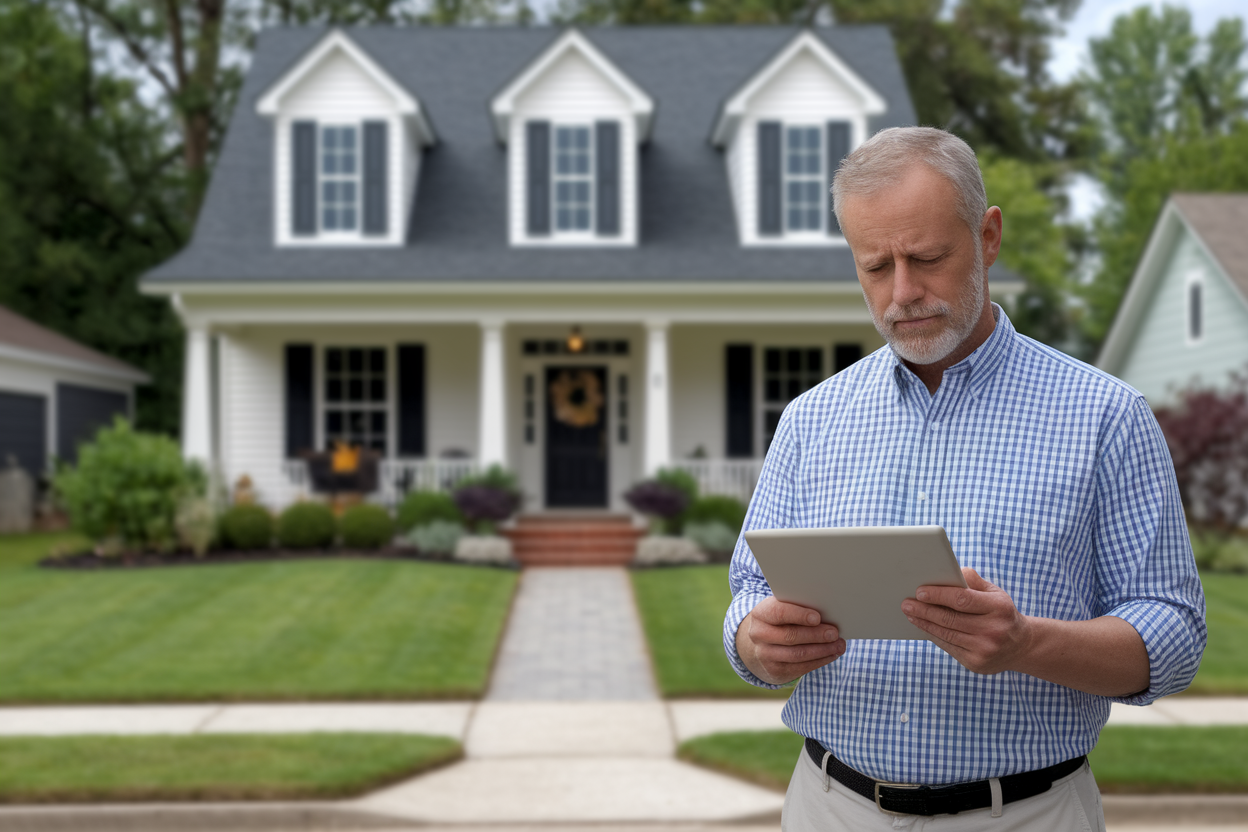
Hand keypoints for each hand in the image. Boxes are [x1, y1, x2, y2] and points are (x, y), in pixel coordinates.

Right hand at [736, 597, 845, 684]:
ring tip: (839, 645)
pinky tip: (832, 654)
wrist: (760, 644)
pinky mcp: (774, 671)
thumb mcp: (782, 609)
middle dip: (815, 635)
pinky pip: (800, 668)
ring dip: (822, 650)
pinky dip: (820, 661)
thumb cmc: (779, 621)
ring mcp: (764, 655)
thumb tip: (827, 613)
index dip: (799, 615)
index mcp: (761, 614)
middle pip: (790, 636)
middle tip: (834, 633)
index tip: (817, 617)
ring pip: (797, 654)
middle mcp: (759, 635)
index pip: (779, 613)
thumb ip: (798, 608)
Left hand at [902, 567, 1033, 674]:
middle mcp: (994, 630)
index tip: (920, 591)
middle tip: (906, 603)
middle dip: (925, 610)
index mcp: (999, 607)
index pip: (962, 599)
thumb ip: (972, 580)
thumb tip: (947, 572)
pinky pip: (948, 647)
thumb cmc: (1001, 612)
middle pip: (950, 619)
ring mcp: (985, 649)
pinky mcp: (976, 664)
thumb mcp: (995, 592)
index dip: (939, 595)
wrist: (1021, 646)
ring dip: (924, 623)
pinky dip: (933, 635)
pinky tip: (923, 626)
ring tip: (910, 613)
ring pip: (946, 634)